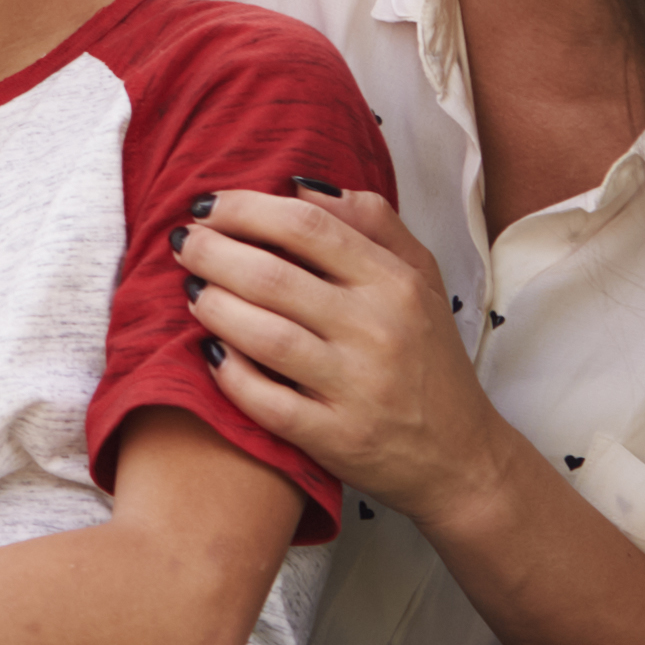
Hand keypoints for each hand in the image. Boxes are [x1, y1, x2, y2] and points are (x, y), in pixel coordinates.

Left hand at [180, 184, 504, 518]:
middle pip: (272, 277)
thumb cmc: (427, 357)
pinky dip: (229, 374)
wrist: (460, 456)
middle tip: (183, 243)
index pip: (307, 227)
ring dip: (212, 307)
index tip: (207, 206)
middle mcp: (378, 331)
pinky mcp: (336, 438)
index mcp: (395, 284)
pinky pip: (265, 401)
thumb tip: (300, 187)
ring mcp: (356, 387)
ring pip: (263, 336)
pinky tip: (210, 352)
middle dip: (212, 253)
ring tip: (190, 291)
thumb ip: (373, 222)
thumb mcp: (421, 279)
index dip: (245, 209)